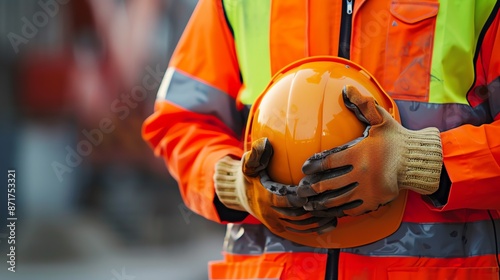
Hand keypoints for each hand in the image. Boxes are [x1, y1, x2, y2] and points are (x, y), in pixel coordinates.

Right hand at [214, 138, 336, 233]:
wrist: (240, 196)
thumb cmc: (249, 176)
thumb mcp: (248, 164)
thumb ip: (256, 154)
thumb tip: (265, 142)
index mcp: (264, 197)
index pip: (282, 200)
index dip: (297, 198)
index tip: (310, 194)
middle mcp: (270, 213)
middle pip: (295, 214)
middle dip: (312, 209)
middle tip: (330, 200)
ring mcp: (276, 222)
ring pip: (300, 225)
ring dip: (317, 220)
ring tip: (334, 212)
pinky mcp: (282, 228)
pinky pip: (300, 231)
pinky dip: (315, 228)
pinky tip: (330, 221)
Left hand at [297, 85, 442, 216]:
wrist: (418, 161)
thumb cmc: (396, 139)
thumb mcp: (380, 119)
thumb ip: (362, 104)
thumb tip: (346, 88)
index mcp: (360, 153)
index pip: (328, 161)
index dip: (313, 166)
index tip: (305, 169)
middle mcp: (362, 173)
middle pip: (328, 184)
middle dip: (311, 189)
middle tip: (299, 190)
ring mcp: (368, 190)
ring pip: (338, 200)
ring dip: (320, 203)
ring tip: (309, 204)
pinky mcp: (375, 202)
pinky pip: (352, 209)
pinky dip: (337, 211)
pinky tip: (327, 211)